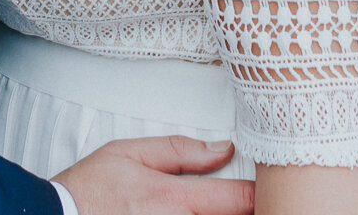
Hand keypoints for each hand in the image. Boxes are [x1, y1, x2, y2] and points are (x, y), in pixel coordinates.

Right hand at [56, 136, 252, 214]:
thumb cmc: (87, 191)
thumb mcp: (127, 153)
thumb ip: (179, 150)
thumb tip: (221, 149)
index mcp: (172, 200)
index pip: (239, 200)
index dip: (262, 195)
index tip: (270, 191)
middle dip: (244, 211)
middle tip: (254, 202)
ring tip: (226, 208)